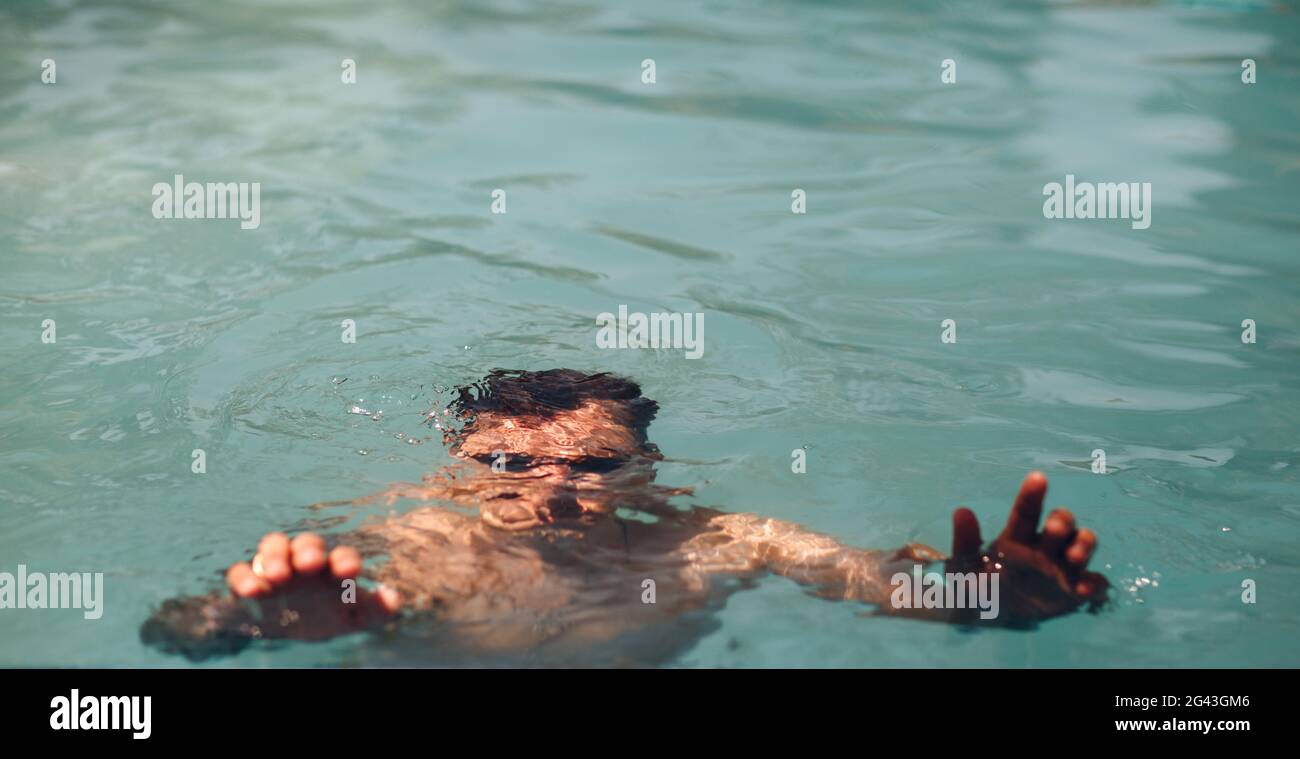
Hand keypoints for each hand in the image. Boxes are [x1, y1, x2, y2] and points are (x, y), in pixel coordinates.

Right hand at [224, 532, 400, 639]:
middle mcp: (304, 562)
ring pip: (273, 548)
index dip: (345, 560)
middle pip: (306, 544)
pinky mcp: (251, 582)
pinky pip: (242, 571)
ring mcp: (276, 569)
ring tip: (276, 576)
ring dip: (274, 557)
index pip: (341, 556)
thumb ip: (376, 609)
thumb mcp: (356, 617)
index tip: (348, 572)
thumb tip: (394, 598)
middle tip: (310, 563)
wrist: (296, 628)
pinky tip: (250, 591)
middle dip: (308, 550)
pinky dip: (243, 577)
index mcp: (333, 568)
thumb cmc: (331, 615)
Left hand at [948, 472, 1107, 622]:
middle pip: (1061, 524)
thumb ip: (965, 543)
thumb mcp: (963, 569)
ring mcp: (1062, 568)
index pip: (1026, 511)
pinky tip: (1083, 589)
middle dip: (1062, 521)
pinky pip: (1093, 582)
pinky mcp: (1075, 590)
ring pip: (1082, 545)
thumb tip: (961, 512)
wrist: (990, 621)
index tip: (1038, 478)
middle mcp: (1043, 547)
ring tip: (1073, 556)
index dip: (1032, 494)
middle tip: (1054, 527)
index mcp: (1016, 537)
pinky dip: (1094, 583)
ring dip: (1083, 545)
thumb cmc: (977, 588)